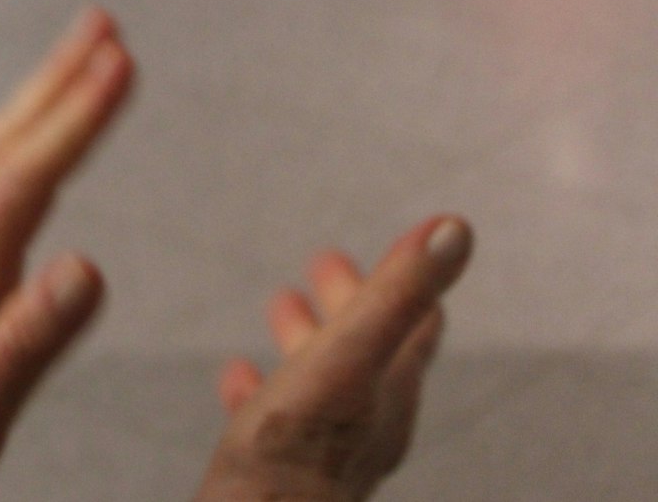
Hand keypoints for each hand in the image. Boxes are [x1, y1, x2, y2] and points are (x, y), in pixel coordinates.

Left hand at [0, 8, 133, 500]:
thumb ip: (30, 335)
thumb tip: (88, 266)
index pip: (24, 177)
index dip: (73, 118)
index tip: (119, 59)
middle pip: (3, 146)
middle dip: (55, 81)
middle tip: (105, 24)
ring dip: (37, 102)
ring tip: (82, 55)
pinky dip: (22, 146)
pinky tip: (38, 145)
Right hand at [194, 215, 473, 501]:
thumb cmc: (296, 452)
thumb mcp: (345, 357)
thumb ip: (397, 294)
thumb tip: (457, 227)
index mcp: (390, 389)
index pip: (419, 324)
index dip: (405, 278)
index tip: (389, 243)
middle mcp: (370, 422)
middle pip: (370, 349)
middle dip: (349, 301)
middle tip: (322, 261)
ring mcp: (329, 450)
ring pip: (327, 382)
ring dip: (308, 338)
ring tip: (280, 305)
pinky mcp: (286, 471)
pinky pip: (281, 418)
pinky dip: (267, 385)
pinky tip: (239, 376)